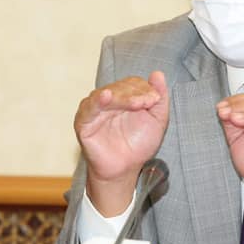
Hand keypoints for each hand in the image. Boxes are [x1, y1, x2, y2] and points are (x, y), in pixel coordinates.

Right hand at [74, 71, 169, 214]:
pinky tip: (106, 97)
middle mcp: (108, 99)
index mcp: (124, 96)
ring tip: (136, 103)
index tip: (155, 100)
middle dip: (135, 93)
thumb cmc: (139, 144)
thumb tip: (158, 74)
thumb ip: (159, 98)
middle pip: (120, 87)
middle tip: (148, 102)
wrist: (125, 168)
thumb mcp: (157, 120)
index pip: (133, 83)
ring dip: (122, 97)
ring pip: (106, 94)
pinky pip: (89, 108)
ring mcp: (94, 109)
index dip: (144, 88)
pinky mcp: (83, 122)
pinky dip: (97, 101)